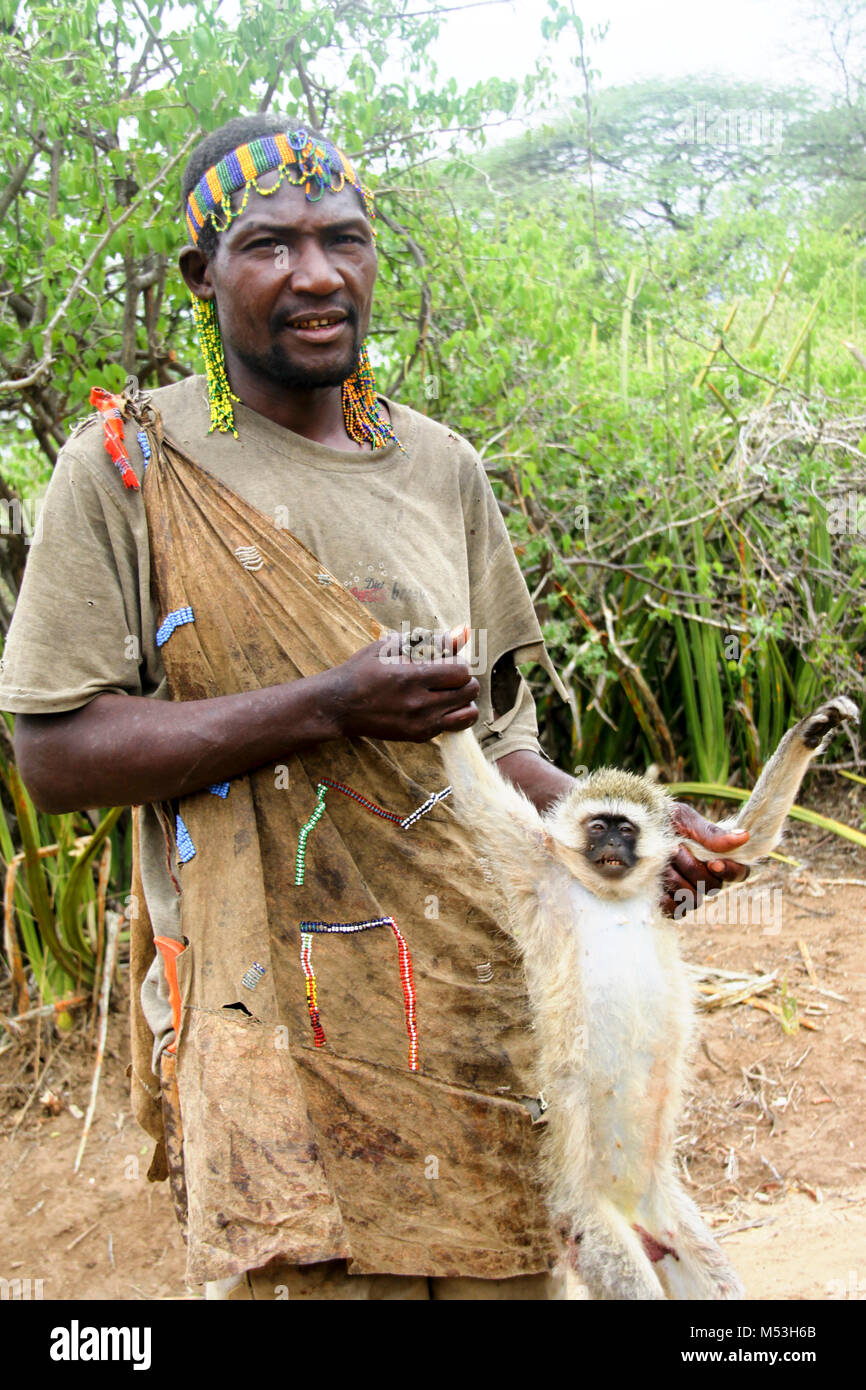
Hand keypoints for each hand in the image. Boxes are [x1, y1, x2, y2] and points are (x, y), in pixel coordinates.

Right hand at [327, 626, 479, 742]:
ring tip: (448, 692)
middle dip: (463, 679)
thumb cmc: (363, 670)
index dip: (457, 663)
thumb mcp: (390, 646)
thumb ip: (431, 640)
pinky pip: (453, 726)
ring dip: (463, 699)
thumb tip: (465, 631)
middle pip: (469, 690)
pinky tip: (435, 705)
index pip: (461, 670)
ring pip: (468, 712)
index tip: (445, 662)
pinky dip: (451, 714)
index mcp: (411, 676)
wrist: (339, 705)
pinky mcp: (418, 736)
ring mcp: (420, 723)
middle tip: (448, 676)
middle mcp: (419, 703)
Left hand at [660, 802, 750, 918]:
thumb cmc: (663, 819)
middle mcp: (705, 878)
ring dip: (678, 881)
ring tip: (663, 863)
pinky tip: (658, 885)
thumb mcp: (685, 819)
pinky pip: (676, 912)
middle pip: (713, 886)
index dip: (730, 871)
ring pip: (695, 900)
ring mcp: (687, 892)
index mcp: (716, 857)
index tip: (713, 863)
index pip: (739, 873)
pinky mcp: (669, 903)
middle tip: (674, 849)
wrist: (630, 828)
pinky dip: (668, 900)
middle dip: (692, 868)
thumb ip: (711, 833)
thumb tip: (744, 836)